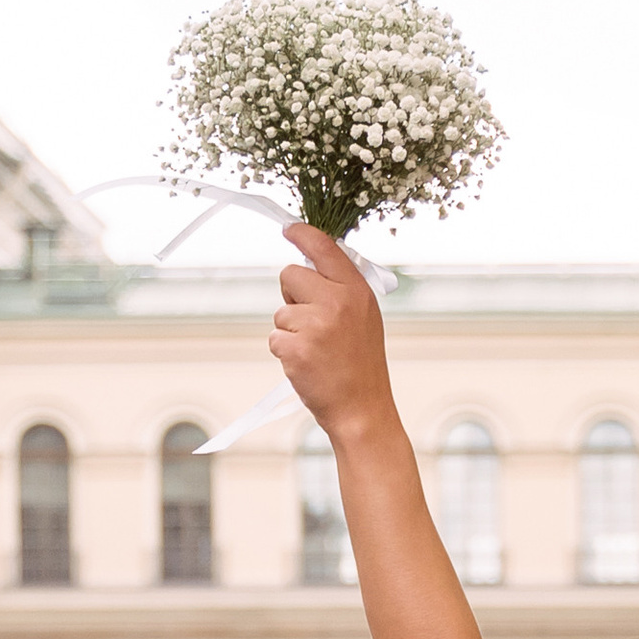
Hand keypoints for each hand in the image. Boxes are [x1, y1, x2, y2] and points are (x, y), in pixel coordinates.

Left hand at [270, 224, 397, 442]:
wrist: (362, 410)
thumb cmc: (361, 366)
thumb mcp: (364, 318)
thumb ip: (341, 289)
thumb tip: (311, 262)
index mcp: (356, 291)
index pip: (324, 247)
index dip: (302, 234)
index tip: (289, 229)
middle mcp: (337, 302)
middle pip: (290, 274)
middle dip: (292, 295)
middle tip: (311, 321)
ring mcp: (315, 325)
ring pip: (280, 311)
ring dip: (290, 330)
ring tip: (316, 351)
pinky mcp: (296, 348)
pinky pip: (274, 337)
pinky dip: (286, 352)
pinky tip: (307, 365)